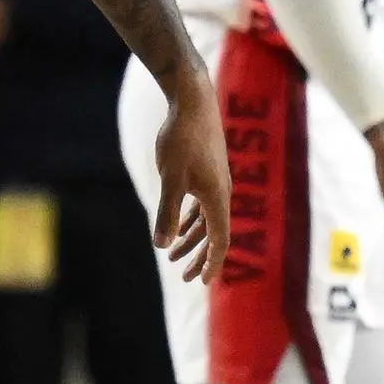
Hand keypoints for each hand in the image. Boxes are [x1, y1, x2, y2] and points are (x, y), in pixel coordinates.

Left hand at [149, 75, 230, 282]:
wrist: (192, 101)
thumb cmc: (181, 139)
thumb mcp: (170, 178)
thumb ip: (166, 212)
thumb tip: (161, 246)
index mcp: (217, 198)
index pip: (219, 240)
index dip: (212, 263)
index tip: (202, 281)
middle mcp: (222, 193)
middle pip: (214, 234)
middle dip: (200, 257)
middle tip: (186, 276)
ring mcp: (216, 182)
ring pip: (206, 220)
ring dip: (191, 239)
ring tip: (174, 255)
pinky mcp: (208, 172)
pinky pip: (202, 205)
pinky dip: (191, 219)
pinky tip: (177, 226)